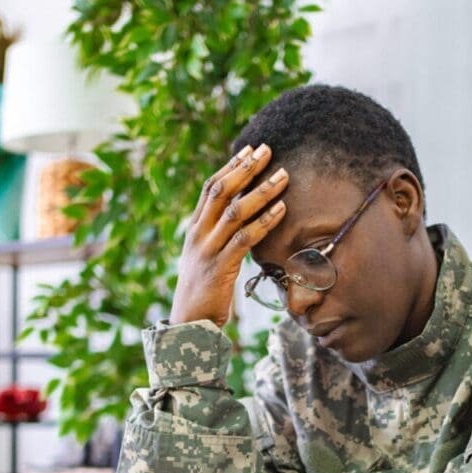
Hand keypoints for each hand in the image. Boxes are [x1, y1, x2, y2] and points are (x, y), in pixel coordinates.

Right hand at [170, 142, 289, 325]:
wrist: (188, 323)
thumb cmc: (203, 291)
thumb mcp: (207, 257)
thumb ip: (219, 236)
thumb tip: (241, 217)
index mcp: (195, 229)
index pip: (211, 188)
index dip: (231, 167)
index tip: (249, 150)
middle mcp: (199, 235)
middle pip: (221, 192)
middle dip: (245, 169)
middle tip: (267, 150)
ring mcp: (208, 250)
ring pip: (235, 212)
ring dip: (261, 192)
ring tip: (283, 176)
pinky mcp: (220, 268)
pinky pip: (244, 239)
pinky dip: (264, 222)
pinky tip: (281, 210)